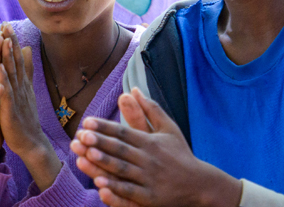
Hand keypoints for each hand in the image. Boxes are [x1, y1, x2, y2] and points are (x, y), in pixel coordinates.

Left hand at [0, 25, 60, 189]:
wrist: (30, 141)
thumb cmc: (26, 116)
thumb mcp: (27, 89)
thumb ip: (28, 70)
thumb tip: (28, 50)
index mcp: (22, 82)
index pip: (18, 57)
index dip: (13, 40)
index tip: (7, 24)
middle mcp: (21, 86)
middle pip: (16, 61)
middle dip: (11, 42)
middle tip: (6, 24)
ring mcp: (17, 97)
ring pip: (12, 74)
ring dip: (9, 57)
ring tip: (5, 40)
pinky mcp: (11, 109)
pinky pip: (7, 92)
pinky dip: (3, 80)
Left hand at [69, 89, 239, 206]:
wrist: (202, 186)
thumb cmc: (181, 155)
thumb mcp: (169, 129)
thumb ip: (149, 109)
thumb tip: (133, 88)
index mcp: (150, 142)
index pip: (123, 132)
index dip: (104, 127)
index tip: (86, 121)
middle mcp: (149, 159)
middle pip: (121, 149)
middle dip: (100, 142)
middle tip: (81, 136)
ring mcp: (150, 179)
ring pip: (123, 170)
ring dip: (104, 163)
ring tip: (85, 156)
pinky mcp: (151, 198)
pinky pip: (131, 194)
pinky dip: (116, 190)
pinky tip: (100, 186)